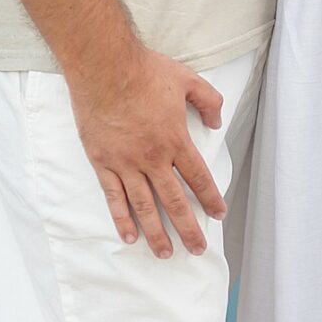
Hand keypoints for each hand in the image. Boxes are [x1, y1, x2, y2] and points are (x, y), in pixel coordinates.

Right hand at [69, 49, 226, 256]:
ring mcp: (126, 163)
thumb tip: (217, 122)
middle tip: (198, 249)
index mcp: (176, 140)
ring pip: (144, 207)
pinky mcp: (103, 162)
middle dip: (188, 229)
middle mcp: (153, 158)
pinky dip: (122, 219)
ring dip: (157, 233)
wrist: (104, 66)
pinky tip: (129, 237)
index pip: (198, 178)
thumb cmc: (144, 71)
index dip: (210, 199)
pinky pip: (113, 197)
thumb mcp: (188, 79)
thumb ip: (209, 101)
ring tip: (166, 254)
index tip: (218, 215)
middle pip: (174, 202)